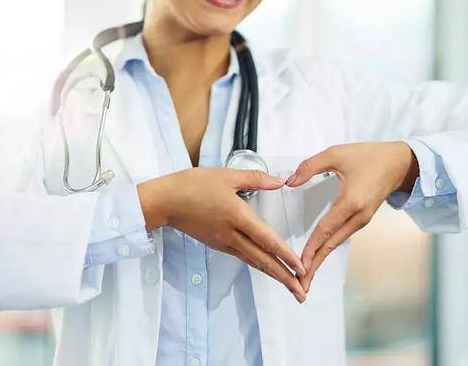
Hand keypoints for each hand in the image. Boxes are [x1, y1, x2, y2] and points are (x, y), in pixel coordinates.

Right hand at [138, 168, 306, 302]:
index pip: (267, 240)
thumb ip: (256, 179)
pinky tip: (266, 267)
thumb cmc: (193, 185)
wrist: (165, 201)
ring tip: (289, 286)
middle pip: (263, 260)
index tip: (302, 268)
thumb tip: (280, 181)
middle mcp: (232, 235)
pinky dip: (258, 264)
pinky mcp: (217, 244)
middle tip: (302, 292)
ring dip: (273, 274)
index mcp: (237, 216)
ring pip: (253, 261)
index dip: (286, 255)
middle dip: (284, 277)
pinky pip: (243, 257)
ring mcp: (223, 242)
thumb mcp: (227, 175)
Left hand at [286, 142, 418, 292]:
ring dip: (320, 260)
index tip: (299, 265)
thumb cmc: (369, 156)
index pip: (325, 230)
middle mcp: (358, 216)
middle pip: (331, 245)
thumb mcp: (336, 153)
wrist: (400, 163)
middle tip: (299, 285)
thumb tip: (289, 182)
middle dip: (315, 265)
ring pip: (336, 243)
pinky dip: (327, 249)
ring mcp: (361, 220)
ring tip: (305, 277)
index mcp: (351, 202)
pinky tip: (317, 256)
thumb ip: (310, 166)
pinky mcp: (361, 220)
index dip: (311, 248)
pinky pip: (341, 237)